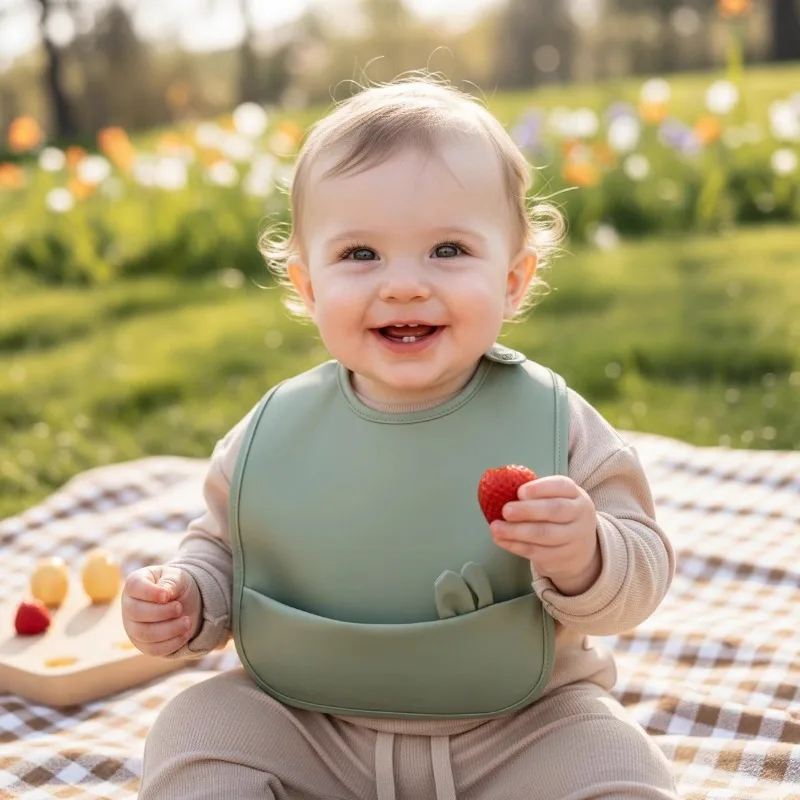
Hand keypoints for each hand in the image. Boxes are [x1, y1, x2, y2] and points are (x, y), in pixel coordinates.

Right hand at [121, 565, 201, 656]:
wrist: (184, 603)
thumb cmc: (176, 586)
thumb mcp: (177, 577)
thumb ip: (171, 582)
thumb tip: (165, 593)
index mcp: (135, 584)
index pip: (134, 586)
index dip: (150, 592)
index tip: (167, 596)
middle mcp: (129, 606)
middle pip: (137, 613)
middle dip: (162, 612)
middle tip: (180, 608)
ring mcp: (133, 627)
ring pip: (145, 633)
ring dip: (170, 629)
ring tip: (187, 622)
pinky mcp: (143, 645)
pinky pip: (153, 649)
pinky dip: (172, 643)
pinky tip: (185, 634)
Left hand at [490, 476, 600, 595]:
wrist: (580, 550)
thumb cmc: (558, 516)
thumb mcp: (556, 499)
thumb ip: (534, 493)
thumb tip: (501, 486)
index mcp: (575, 494)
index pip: (561, 486)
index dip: (540, 488)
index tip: (519, 492)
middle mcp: (579, 515)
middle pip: (555, 510)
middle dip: (527, 510)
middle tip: (505, 510)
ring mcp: (573, 538)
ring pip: (544, 534)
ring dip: (516, 531)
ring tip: (496, 527)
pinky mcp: (562, 558)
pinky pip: (536, 551)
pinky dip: (515, 545)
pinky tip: (500, 540)